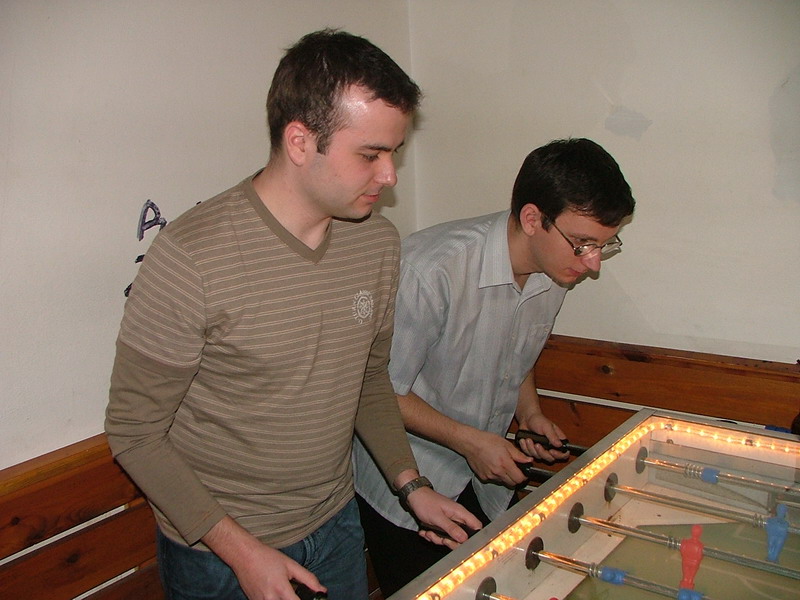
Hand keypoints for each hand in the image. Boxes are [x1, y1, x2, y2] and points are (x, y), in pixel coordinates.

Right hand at [202, 516, 325, 599]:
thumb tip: (322, 590)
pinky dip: (274, 599)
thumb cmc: (267, 558)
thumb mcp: (291, 565)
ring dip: (283, 599)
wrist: (244, 556)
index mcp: (281, 589)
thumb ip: (308, 579)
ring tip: (283, 590)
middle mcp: (270, 599)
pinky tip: (274, 591)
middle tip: (295, 593)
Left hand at [405, 486, 482, 549]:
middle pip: (462, 536)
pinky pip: (441, 536)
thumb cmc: (425, 502)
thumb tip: (464, 539)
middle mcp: (456, 518)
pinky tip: (425, 531)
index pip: (476, 526)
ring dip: (437, 538)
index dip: (474, 536)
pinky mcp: (441, 525)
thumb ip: (451, 528)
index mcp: (460, 513)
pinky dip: (432, 536)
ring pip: (450, 538)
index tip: (464, 544)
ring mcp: (449, 522)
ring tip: (429, 532)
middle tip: (441, 539)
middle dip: (450, 541)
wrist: (413, 496)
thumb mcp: (437, 517)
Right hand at [459, 429, 531, 486]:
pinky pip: (493, 480)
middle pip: (512, 484)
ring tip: (502, 465)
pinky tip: (493, 466)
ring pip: (503, 482)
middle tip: (514, 470)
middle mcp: (497, 472)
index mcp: (505, 463)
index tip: (523, 472)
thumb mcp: (506, 444)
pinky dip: (496, 476)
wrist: (470, 443)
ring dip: (505, 477)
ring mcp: (490, 476)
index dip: (523, 476)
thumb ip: (518, 455)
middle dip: (515, 478)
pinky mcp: (483, 477)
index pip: (519, 479)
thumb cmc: (486, 441)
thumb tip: (528, 460)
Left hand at [517, 414, 568, 462]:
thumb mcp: (547, 426)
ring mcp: (542, 450)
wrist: (527, 419)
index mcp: (558, 441)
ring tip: (528, 439)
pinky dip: (525, 448)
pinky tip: (524, 440)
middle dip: (542, 453)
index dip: (559, 455)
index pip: (564, 453)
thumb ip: (553, 436)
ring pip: (539, 457)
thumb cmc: (538, 420)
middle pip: (550, 458)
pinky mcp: (533, 450)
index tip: (551, 451)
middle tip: (537, 444)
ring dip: (532, 449)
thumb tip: (559, 445)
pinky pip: (529, 454)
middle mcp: (551, 447)